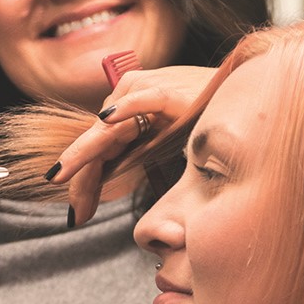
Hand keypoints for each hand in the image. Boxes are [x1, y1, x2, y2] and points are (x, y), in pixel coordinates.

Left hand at [46, 66, 215, 224]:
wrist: (238, 86)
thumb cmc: (203, 116)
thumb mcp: (166, 145)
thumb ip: (140, 157)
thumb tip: (118, 190)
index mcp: (125, 118)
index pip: (96, 154)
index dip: (84, 184)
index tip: (76, 217)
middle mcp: (128, 102)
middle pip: (95, 145)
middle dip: (79, 178)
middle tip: (71, 211)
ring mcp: (146, 91)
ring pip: (108, 128)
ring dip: (85, 151)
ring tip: (65, 172)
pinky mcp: (170, 89)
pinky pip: (144, 99)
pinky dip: (126, 108)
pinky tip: (106, 119)